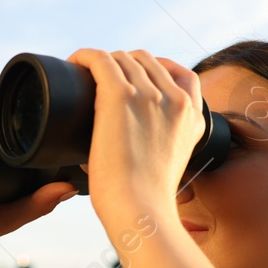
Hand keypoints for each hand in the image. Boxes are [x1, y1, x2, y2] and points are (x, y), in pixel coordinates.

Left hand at [67, 49, 206, 228]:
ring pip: (123, 58)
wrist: (141, 210)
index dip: (157, 69)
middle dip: (124, 64)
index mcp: (193, 117)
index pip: (182, 74)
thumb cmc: (146, 201)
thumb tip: (127, 144)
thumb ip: (161, 146)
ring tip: (84, 74)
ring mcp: (150, 95)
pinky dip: (84, 57)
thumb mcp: (171, 166)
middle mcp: (176, 100)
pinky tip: (74, 62)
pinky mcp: (121, 95)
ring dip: (103, 61)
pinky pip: (100, 60)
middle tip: (101, 80)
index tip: (137, 78)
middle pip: (147, 61)